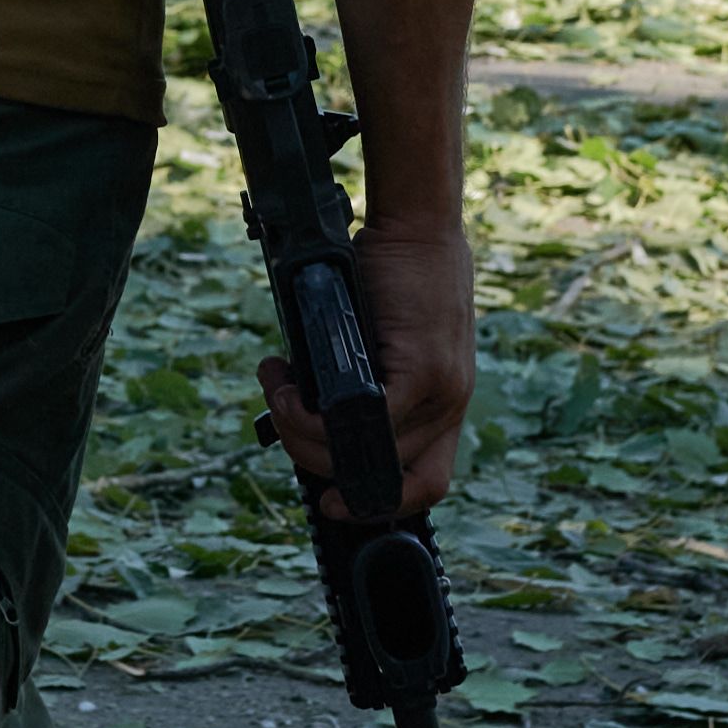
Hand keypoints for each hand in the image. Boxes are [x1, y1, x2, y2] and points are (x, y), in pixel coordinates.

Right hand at [269, 213, 476, 522]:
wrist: (417, 223)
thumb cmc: (392, 274)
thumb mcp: (377, 341)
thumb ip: (356, 381)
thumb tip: (302, 410)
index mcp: (442, 407)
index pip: (424, 483)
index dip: (377, 504)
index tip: (330, 500)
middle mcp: (450, 407)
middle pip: (383, 476)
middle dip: (314, 459)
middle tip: (279, 418)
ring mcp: (444, 391)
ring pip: (369, 452)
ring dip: (306, 434)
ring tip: (278, 394)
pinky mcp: (426, 370)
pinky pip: (369, 421)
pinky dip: (321, 418)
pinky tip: (292, 392)